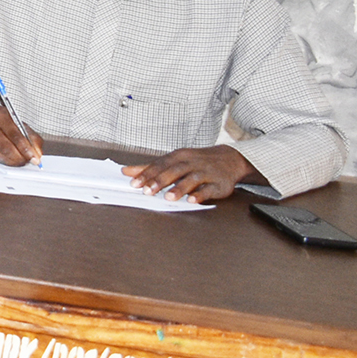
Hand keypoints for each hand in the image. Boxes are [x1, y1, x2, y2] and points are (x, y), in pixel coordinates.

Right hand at [0, 105, 43, 165]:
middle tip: (30, 161)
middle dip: (21, 158)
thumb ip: (30, 136)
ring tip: (22, 160)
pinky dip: (7, 162)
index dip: (27, 149)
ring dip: (15, 162)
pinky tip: (11, 159)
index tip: (35, 158)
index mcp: (0, 116)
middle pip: (7, 148)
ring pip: (2, 156)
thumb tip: (37, 154)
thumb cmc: (1, 121)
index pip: (16, 136)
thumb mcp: (17, 122)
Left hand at [124, 145, 256, 202]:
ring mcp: (206, 172)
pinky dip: (200, 194)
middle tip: (147, 191)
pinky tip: (192, 200)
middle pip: (174, 170)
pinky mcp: (219, 183)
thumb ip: (150, 167)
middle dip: (160, 181)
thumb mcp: (173, 160)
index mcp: (179, 156)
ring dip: (180, 188)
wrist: (230, 159)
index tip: (134, 183)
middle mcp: (192, 163)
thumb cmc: (196, 161)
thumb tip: (126, 171)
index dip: (147, 174)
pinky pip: (209, 189)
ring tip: (168, 197)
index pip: (160, 164)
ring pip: (192, 179)